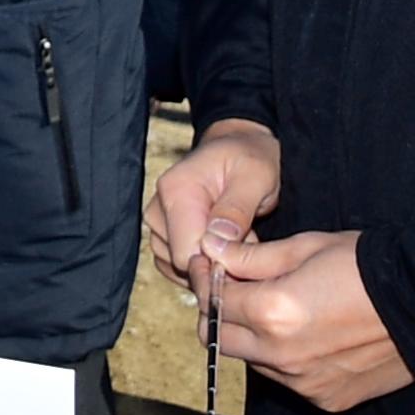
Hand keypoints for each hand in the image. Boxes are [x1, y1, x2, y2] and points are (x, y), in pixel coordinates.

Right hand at [146, 116, 281, 289]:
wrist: (239, 147)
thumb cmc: (249, 157)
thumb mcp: (256, 175)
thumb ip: (236, 209)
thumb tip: (216, 242)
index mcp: (176, 191)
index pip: (185, 254)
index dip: (218, 264)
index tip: (245, 252)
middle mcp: (158, 207)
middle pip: (180, 263)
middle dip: (217, 262)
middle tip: (245, 240)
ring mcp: (158, 221)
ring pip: (177, 267)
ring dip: (210, 262)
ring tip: (234, 238)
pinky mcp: (163, 232)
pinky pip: (176, 265)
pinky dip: (200, 263)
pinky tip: (221, 244)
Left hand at [215, 230, 412, 412]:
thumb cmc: (364, 266)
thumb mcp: (304, 247)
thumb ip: (250, 256)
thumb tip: (210, 249)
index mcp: (272, 312)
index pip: (213, 300)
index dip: (204, 278)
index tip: (207, 264)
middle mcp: (282, 354)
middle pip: (220, 338)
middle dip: (219, 311)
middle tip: (235, 287)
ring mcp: (303, 382)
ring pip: (251, 360)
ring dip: (250, 336)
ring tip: (277, 307)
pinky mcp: (325, 397)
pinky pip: (285, 379)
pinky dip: (282, 357)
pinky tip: (307, 332)